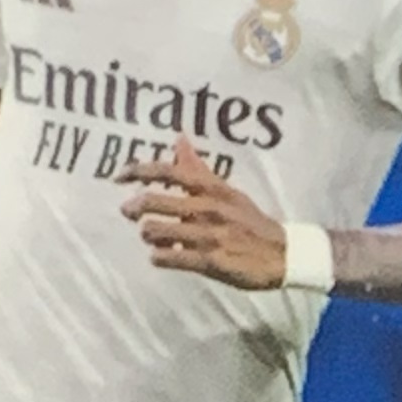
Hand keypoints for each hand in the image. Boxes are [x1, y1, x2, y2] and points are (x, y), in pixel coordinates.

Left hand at [122, 137, 288, 289]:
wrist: (281, 255)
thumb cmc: (249, 221)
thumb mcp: (227, 191)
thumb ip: (198, 168)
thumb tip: (179, 139)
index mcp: (213, 189)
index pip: (170, 171)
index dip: (139, 171)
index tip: (119, 176)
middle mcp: (208, 209)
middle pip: (154, 201)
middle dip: (134, 207)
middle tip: (128, 211)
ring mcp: (208, 236)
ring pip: (155, 231)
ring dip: (147, 234)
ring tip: (152, 236)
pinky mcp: (209, 262)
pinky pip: (168, 258)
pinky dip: (158, 257)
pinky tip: (162, 256)